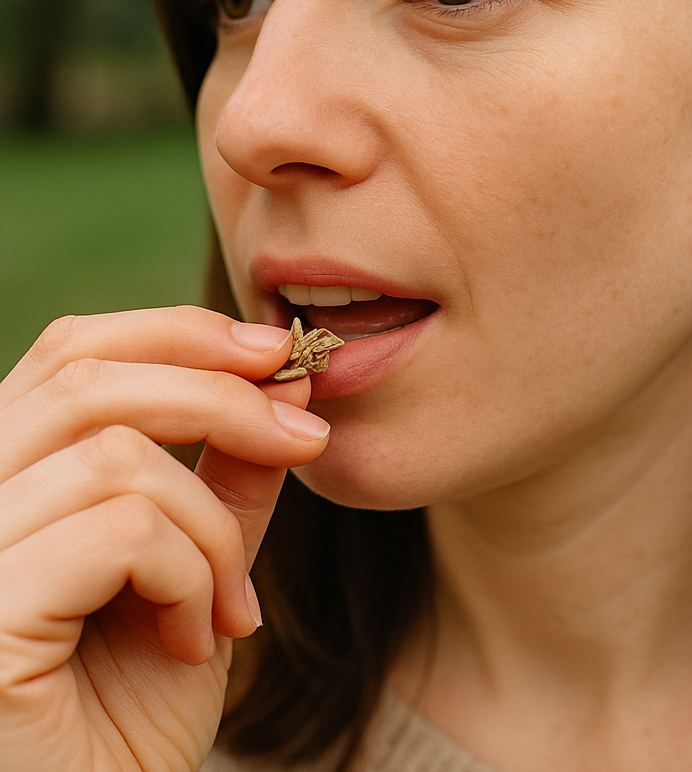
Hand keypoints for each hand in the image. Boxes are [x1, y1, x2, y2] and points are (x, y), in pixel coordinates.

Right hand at [0, 306, 329, 771]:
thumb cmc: (130, 712)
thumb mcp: (196, 573)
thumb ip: (226, 483)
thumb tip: (287, 389)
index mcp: (4, 477)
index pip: (74, 352)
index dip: (181, 334)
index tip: (278, 353)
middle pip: (92, 380)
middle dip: (224, 398)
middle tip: (307, 441)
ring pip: (118, 458)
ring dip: (210, 529)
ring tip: (227, 606)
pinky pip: (118, 532)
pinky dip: (187, 576)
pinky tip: (190, 641)